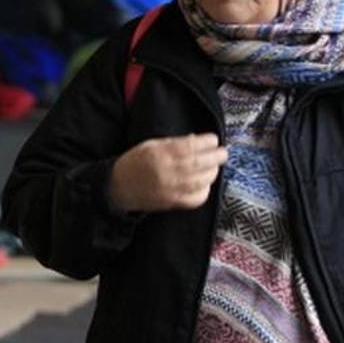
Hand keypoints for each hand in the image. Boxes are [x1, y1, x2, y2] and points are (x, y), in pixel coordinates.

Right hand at [107, 134, 225, 212]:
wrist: (119, 187)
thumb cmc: (135, 162)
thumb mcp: (150, 145)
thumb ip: (173, 142)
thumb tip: (197, 140)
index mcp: (160, 153)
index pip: (190, 146)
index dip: (207, 142)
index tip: (214, 139)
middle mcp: (167, 171)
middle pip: (199, 163)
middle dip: (216, 157)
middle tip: (224, 153)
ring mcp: (171, 189)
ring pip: (201, 181)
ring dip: (212, 172)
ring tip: (214, 166)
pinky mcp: (173, 203)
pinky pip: (196, 198)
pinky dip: (205, 190)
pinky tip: (205, 184)